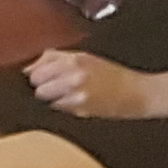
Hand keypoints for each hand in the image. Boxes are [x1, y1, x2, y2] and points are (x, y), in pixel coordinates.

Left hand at [27, 50, 153, 119]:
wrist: (137, 93)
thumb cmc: (113, 74)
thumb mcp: (85, 57)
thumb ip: (56, 58)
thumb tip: (29, 66)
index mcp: (74, 60)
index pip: (37, 68)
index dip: (38, 72)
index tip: (44, 74)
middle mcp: (73, 76)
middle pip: (37, 84)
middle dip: (43, 85)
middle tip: (58, 84)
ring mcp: (76, 95)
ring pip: (45, 98)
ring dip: (53, 97)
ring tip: (69, 93)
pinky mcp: (80, 110)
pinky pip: (59, 108)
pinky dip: (64, 106)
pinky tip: (78, 101)